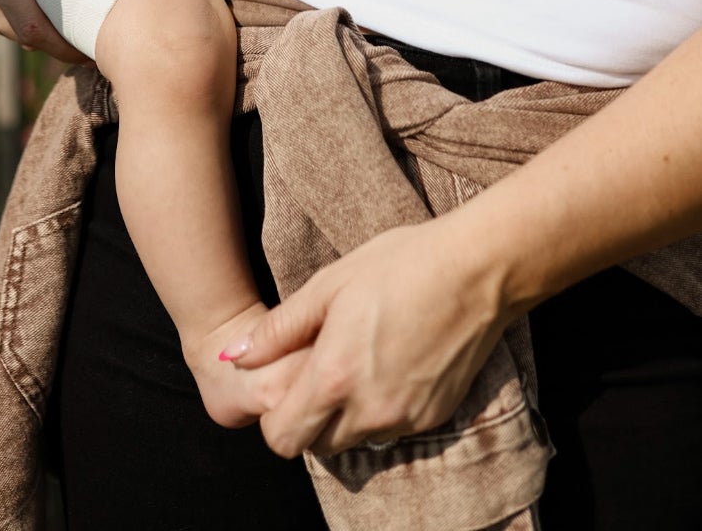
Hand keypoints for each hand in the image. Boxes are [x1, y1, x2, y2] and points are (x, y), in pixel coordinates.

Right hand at [0, 0, 101, 58]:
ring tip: (79, 19)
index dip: (66, 44)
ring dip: (39, 28)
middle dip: (60, 40)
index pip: (33, 27)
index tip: (101, 45)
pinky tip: (44, 0)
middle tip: (101, 32)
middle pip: (23, 34)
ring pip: (5, 26)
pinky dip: (18, 14)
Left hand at [224, 217, 509, 457]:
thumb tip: (232, 356)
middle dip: (308, 416)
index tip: (284, 379)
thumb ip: (278, 329)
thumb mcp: (329, 285)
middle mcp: (370, 412)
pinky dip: (379, 408)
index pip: (282, 438)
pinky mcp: (434, 417)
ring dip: (344, 414)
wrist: (478, 270)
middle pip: (316, 444)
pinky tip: (388, 361)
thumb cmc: (400, 265)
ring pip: (354, 439)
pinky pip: (390, 428)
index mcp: (335, 378)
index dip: (274, 414)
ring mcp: (405, 420)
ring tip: (355, 358)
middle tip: (317, 365)